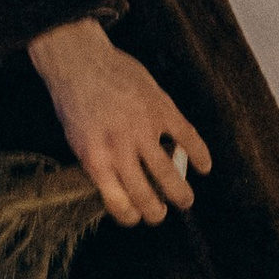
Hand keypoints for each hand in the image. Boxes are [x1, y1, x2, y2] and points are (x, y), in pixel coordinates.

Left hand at [28, 19, 212, 229]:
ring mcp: (143, 128)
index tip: (136, 217)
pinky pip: (187, 137)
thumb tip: (117, 187)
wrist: (79, 60)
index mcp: (95, 160)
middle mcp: (120, 149)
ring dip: (181, 194)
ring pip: (169, 174)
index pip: (118, 203)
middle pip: (146, 196)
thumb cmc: (74, 100)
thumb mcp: (76, 138)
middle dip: (157, 212)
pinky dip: (200, 155)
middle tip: (162, 213)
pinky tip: (204, 166)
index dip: (130, 216)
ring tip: (185, 201)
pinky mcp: (161, 109)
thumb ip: (98, 162)